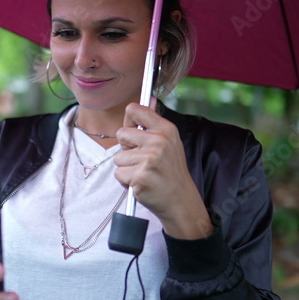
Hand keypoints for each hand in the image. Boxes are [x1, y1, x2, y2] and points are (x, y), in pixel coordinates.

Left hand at [114, 98, 212, 239]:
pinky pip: (119, 174)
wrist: (180, 201)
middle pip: (121, 134)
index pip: (135, 110)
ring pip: (118, 157)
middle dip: (126, 148)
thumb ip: (155, 123)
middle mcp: (158, 141)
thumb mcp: (170, 142)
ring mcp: (149, 159)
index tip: (134, 130)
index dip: (129, 120)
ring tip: (144, 173)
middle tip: (142, 160)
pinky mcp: (140, 176)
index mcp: (166, 129)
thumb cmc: (171, 171)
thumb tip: (149, 98)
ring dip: (127, 168)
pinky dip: (126, 181)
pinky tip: (141, 183)